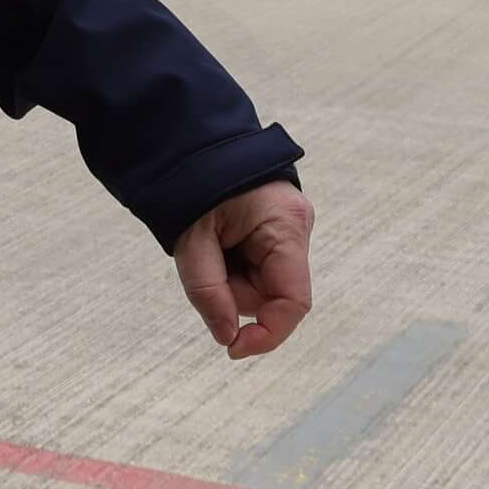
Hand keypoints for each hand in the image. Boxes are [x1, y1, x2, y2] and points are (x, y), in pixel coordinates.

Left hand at [172, 178, 314, 357]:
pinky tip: (218, 241)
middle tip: (203, 260)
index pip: (293, 301)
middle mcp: (296, 228)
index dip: (268, 334)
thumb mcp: (192, 239)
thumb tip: (227, 337)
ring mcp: (289, 228)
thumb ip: (208, 291)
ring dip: (230, 278)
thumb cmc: (194, 182)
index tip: (233, 348)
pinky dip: (232, 265)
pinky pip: (256, 266)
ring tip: (209, 242)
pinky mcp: (277, 229)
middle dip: (233, 293)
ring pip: (260, 283)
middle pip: (270, 294)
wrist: (192, 141)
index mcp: (285, 226)